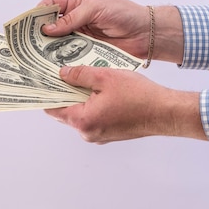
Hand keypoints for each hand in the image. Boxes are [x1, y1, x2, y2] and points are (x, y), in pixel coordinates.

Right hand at [38, 0, 184, 63]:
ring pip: (59, 45)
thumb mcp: (96, 8)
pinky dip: (62, 63)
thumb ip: (72, 18)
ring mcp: (81, 39)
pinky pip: (72, 58)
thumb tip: (48, 27)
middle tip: (26, 46)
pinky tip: (53, 69)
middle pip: (51, 28)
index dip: (37, 13)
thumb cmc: (124, 14)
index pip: (50, 6)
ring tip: (35, 60)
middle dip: (38, 36)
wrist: (146, 34)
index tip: (26, 24)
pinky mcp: (88, 54)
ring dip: (48, 51)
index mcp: (76, 5)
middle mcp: (75, 22)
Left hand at [45, 66, 206, 143]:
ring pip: (80, 114)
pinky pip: (94, 117)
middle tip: (61, 73)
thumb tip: (62, 73)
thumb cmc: (139, 96)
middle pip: (65, 111)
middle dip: (63, 93)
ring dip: (79, 98)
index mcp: (83, 120)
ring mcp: (99, 135)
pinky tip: (99, 89)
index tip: (42, 80)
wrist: (166, 112)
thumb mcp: (105, 77)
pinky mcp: (110, 133)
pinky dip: (92, 104)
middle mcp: (88, 132)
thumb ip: (80, 75)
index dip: (47, 93)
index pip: (53, 108)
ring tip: (82, 77)